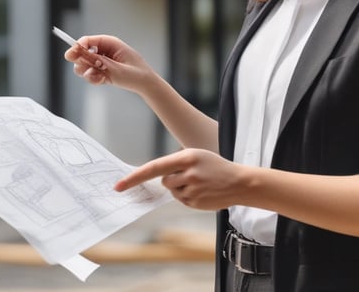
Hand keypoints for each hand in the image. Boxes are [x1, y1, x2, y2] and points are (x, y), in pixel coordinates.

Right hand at [64, 35, 155, 92]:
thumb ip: (96, 61)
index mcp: (109, 43)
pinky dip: (93, 79)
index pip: (87, 41)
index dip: (77, 47)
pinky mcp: (101, 72)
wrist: (146, 85)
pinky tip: (102, 81)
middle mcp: (104, 51)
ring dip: (88, 73)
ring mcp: (102, 62)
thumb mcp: (115, 68)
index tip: (70, 56)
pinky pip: (90, 75)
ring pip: (83, 65)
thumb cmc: (136, 73)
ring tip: (99, 78)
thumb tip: (80, 54)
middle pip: (81, 53)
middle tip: (91, 70)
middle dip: (83, 63)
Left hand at [115, 149, 244, 210]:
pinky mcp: (195, 203)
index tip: (119, 186)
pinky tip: (202, 191)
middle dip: (172, 179)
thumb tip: (156, 176)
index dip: (135, 177)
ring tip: (199, 183)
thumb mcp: (196, 156)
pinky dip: (187, 195)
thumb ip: (176, 164)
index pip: (154, 167)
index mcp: (187, 157)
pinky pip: (181, 199)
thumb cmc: (215, 166)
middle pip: (164, 180)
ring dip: (180, 187)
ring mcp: (192, 190)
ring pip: (172, 190)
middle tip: (192, 175)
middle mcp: (188, 173)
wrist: (239, 182)